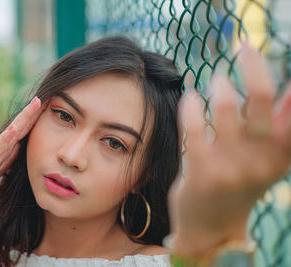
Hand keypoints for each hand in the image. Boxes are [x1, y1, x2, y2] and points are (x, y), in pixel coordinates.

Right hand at [0, 97, 42, 230]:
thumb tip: (19, 149)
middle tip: (40, 98)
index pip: (19, 134)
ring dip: (22, 119)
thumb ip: (7, 161)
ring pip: (10, 134)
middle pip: (17, 128)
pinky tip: (14, 129)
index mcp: (0, 151)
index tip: (42, 108)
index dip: (31, 122)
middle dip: (29, 114)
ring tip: (32, 106)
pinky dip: (6, 139)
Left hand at [168, 43, 290, 255]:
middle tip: (245, 49)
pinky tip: (191, 97)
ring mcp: (230, 168)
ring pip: (226, 110)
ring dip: (220, 86)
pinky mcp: (200, 172)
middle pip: (263, 100)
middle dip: (254, 66)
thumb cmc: (239, 183)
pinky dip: (192, 106)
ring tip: (216, 80)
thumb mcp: (266, 160)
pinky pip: (194, 128)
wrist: (210, 227)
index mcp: (281, 155)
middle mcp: (261, 161)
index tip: (278, 63)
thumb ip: (279, 128)